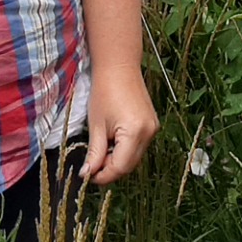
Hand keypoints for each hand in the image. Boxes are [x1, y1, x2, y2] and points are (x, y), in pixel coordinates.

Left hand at [82, 65, 157, 184]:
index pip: (120, 167)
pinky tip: (112, 140)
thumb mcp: (96, 125)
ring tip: (100, 150)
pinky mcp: (152, 124)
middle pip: (129, 165)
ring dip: (117, 160)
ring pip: (134, 157)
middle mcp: (149, 133)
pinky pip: (139, 146)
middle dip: (110, 169)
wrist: (118, 65)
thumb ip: (94, 153)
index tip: (88, 176)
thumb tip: (88, 173)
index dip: (103, 176)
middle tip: (91, 166)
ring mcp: (153, 128)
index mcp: (135, 132)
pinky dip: (125, 149)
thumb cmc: (105, 90)